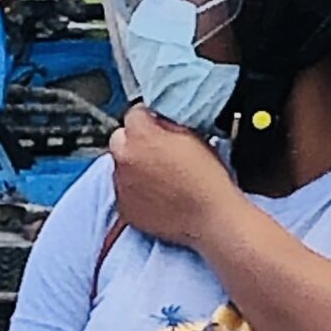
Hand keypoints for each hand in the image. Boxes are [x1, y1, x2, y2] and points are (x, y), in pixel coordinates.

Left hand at [108, 104, 235, 248]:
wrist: (210, 215)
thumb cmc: (207, 177)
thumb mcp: (192, 136)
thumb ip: (167, 124)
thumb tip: (158, 121)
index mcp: (141, 135)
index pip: (134, 114)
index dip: (148, 120)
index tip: (155, 125)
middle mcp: (125, 158)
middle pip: (120, 139)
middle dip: (135, 142)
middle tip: (155, 152)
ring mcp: (121, 184)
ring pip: (120, 166)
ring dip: (134, 167)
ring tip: (160, 178)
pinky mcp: (124, 207)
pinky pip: (124, 192)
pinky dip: (135, 191)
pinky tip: (156, 195)